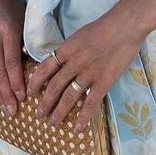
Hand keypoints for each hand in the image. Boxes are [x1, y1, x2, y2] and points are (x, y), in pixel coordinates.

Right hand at [0, 0, 25, 116]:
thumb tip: (38, 73)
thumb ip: (30, 46)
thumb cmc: (17, 14)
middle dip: (6, 93)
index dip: (16, 81)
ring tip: (4, 108)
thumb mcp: (27, 25)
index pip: (11, 62)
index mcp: (7, 31)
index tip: (22, 97)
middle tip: (13, 111)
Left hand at [26, 10, 146, 131]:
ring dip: (59, 112)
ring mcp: (88, 74)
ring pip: (69, 97)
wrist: (125, 26)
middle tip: (38, 114)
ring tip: (52, 122)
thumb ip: (71, 49)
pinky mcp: (104, 81)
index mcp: (66, 49)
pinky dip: (83, 117)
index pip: (45, 68)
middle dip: (45, 102)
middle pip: (54, 86)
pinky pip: (91, 102)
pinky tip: (77, 128)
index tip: (30, 93)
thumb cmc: (104, 26)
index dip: (35, 82)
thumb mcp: (80, 35)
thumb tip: (62, 60)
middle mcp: (74, 63)